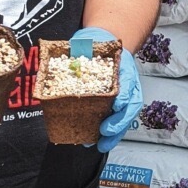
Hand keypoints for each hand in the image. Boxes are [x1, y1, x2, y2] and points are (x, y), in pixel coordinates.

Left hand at [69, 27, 142, 152]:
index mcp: (122, 65)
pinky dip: (111, 134)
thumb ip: (76, 51)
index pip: (127, 81)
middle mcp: (127, 82)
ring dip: (116, 133)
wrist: (106, 41)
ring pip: (127, 116)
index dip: (123, 94)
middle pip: (130, 104)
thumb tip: (57, 64)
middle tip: (105, 131)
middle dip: (119, 121)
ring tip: (102, 145)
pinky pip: (119, 120)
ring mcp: (126, 93)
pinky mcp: (118, 103)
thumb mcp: (86, 42)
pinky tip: (101, 143)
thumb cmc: (96, 44)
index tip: (117, 104)